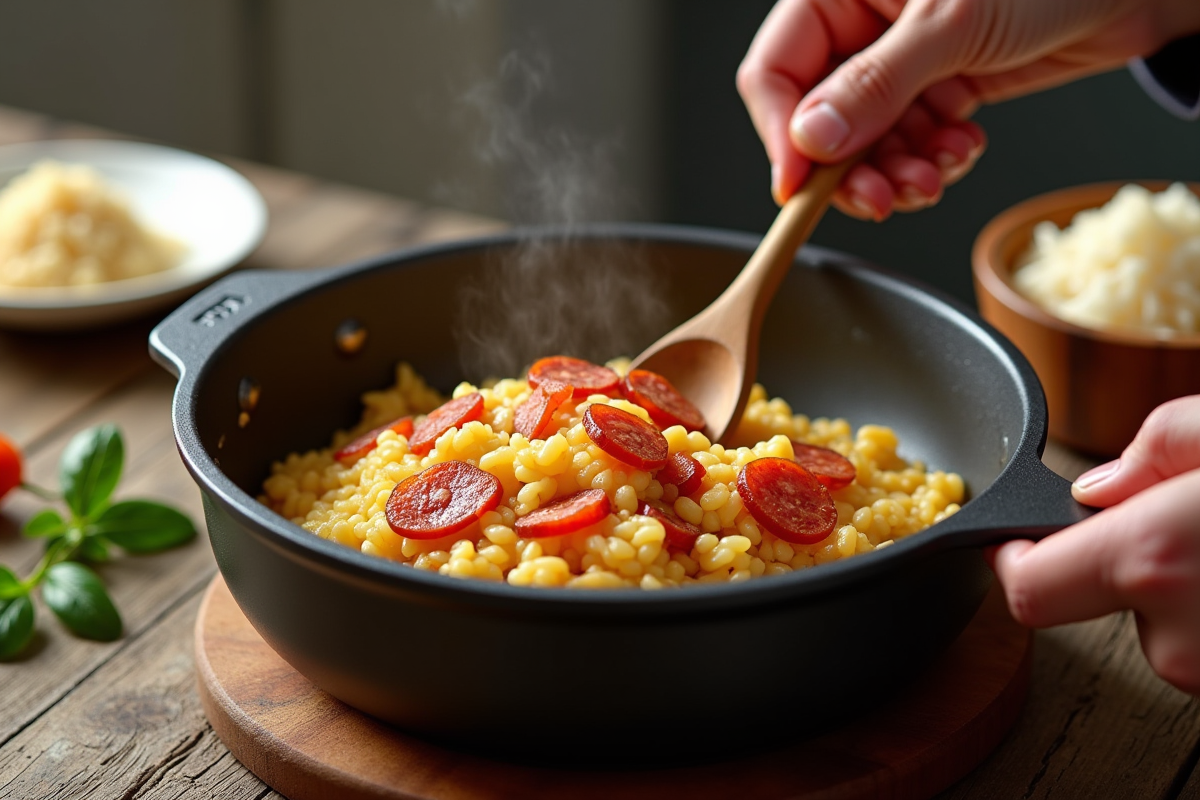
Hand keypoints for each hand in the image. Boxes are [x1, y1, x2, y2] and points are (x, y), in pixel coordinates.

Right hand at [737, 0, 1199, 218]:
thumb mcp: (950, 23)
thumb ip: (875, 84)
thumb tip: (811, 140)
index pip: (775, 70)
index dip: (780, 133)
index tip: (797, 187)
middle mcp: (862, 27)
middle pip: (818, 119)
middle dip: (852, 168)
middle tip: (882, 200)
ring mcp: (899, 62)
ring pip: (866, 141)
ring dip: (898, 171)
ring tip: (935, 177)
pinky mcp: (937, 88)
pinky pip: (910, 143)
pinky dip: (933, 160)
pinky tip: (962, 148)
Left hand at [990, 395, 1199, 693]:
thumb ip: (1151, 448)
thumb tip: (1100, 486)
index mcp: (1150, 559)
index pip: (1026, 590)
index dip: (1009, 561)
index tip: (1009, 540)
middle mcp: (1177, 636)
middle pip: (1098, 602)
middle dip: (1122, 561)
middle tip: (1179, 518)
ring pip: (1161, 625)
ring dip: (1178, 588)